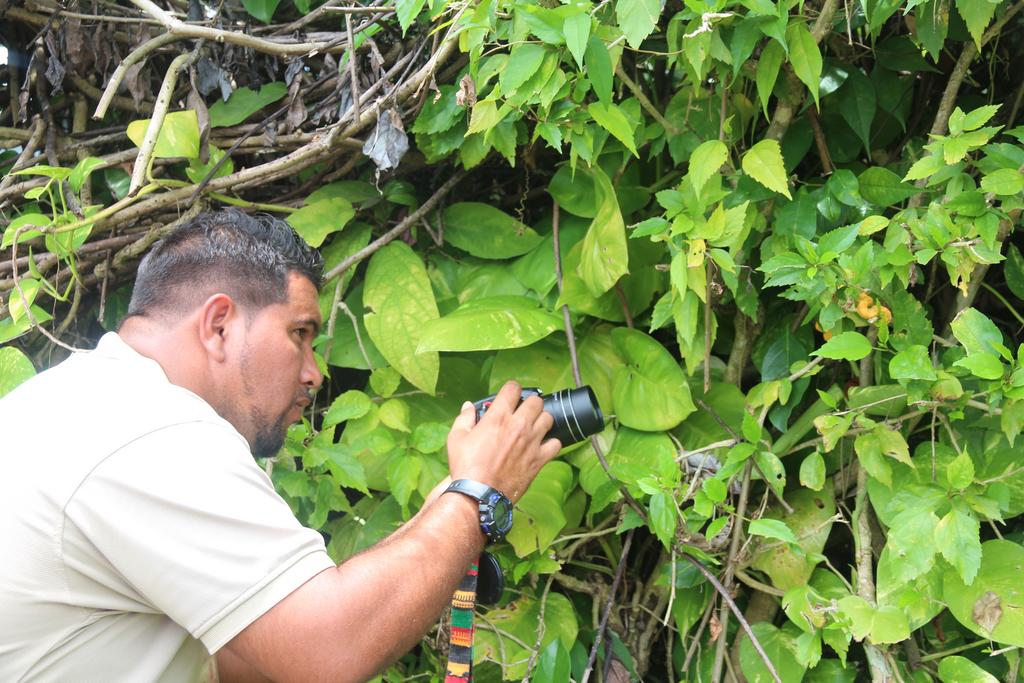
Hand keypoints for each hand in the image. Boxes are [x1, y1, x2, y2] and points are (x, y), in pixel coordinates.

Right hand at [446, 381, 560, 502]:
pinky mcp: (539, 459)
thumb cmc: (466, 466)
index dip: (512, 389)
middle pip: (536, 401)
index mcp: (498, 417)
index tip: (510, 396)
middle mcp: (519, 425)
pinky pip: (556, 444)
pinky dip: (551, 443)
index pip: (513, 388)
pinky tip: (542, 446)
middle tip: (523, 411)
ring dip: (541, 420)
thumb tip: (469, 406)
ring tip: (533, 427)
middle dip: (529, 403)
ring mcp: (532, 442)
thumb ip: (465, 418)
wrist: (479, 494)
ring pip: (548, 418)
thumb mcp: (457, 438)